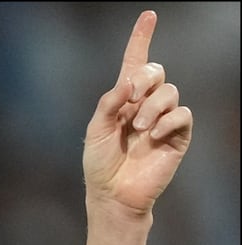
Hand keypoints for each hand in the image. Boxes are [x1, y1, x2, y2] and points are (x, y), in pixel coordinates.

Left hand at [82, 10, 192, 217]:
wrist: (112, 193)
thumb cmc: (99, 163)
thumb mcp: (95, 128)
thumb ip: (109, 101)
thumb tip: (129, 81)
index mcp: (123, 99)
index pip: (135, 62)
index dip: (142, 38)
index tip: (148, 16)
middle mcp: (145, 105)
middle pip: (156, 71)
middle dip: (145, 79)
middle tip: (131, 98)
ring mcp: (163, 120)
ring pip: (170, 92)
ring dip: (152, 107)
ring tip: (138, 128)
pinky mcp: (177, 136)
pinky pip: (182, 116)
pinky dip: (167, 122)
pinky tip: (152, 135)